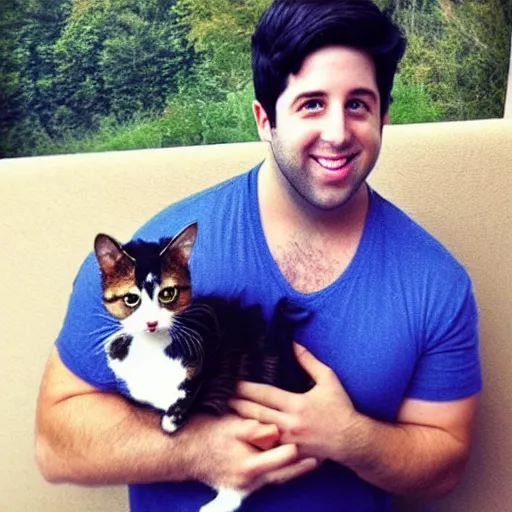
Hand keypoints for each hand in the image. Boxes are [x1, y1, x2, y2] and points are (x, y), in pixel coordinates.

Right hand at [177, 413, 317, 492]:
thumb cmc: (209, 434)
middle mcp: (250, 481)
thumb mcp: (231, 426)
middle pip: (285, 474)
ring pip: (278, 479)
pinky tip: (290, 465)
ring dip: (294, 469)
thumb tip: (275, 430)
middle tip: (322, 456)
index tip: (316, 444)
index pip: (283, 459)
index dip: (300, 451)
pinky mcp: (243, 487)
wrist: (186, 452)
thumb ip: (254, 429)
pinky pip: (267, 480)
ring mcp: (246, 487)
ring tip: (314, 459)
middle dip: (303, 465)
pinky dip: (279, 472)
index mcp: (249, 465)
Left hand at [230, 343, 361, 461]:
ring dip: (242, 422)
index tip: (232, 381)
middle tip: (220, 397)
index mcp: (296, 404)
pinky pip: (268, 448)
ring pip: (258, 431)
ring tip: (226, 414)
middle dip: (236, 404)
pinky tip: (243, 435)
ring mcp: (289, 441)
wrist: (352, 440)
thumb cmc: (340, 407)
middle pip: (255, 412)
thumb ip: (309, 361)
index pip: (264, 394)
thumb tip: (293, 343)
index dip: (245, 388)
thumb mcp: (328, 379)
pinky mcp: (290, 453)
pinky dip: (255, 440)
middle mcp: (289, 423)